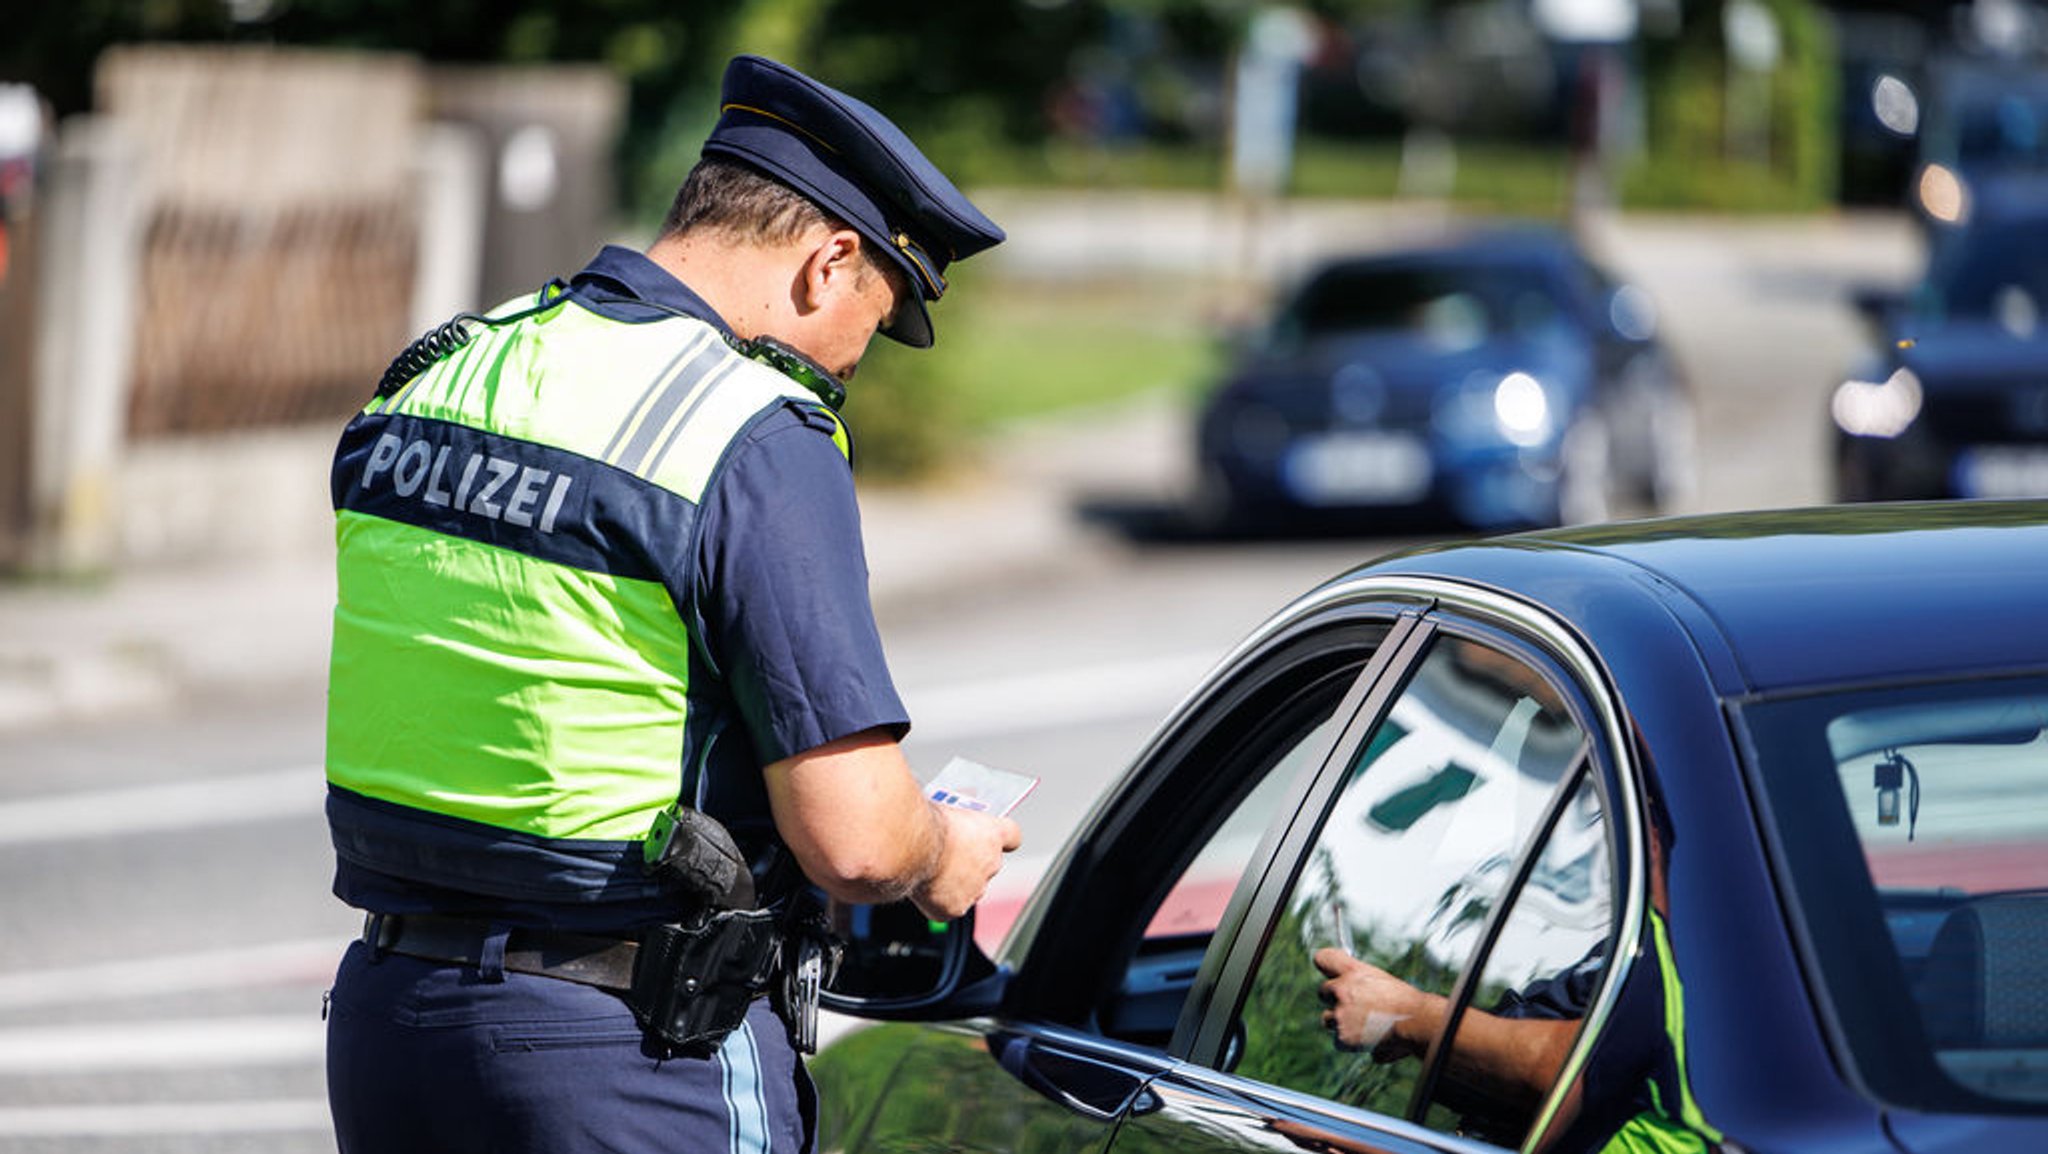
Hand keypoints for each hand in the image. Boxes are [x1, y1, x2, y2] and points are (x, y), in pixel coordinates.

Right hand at [910, 803, 1021, 921]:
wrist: (908, 846)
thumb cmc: (924, 822)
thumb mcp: (945, 810)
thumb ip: (956, 824)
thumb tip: (950, 825)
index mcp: (992, 834)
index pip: (1012, 837)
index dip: (1001, 840)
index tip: (992, 840)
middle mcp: (991, 863)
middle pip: (988, 866)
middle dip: (971, 863)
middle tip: (949, 857)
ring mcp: (975, 889)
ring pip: (970, 889)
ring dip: (957, 883)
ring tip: (932, 873)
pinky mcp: (955, 908)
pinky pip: (949, 907)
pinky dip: (938, 901)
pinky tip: (923, 889)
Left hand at [1313, 948, 1433, 1060]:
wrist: (1417, 1023)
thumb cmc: (1406, 1003)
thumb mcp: (1382, 981)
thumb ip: (1360, 983)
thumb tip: (1350, 992)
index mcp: (1353, 971)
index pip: (1323, 958)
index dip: (1324, 964)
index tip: (1330, 971)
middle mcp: (1342, 989)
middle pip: (1323, 992)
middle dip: (1335, 1000)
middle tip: (1355, 1007)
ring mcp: (1340, 1014)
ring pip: (1328, 1019)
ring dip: (1341, 1022)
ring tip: (1365, 1026)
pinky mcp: (1342, 1036)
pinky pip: (1338, 1041)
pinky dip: (1351, 1044)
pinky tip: (1368, 1041)